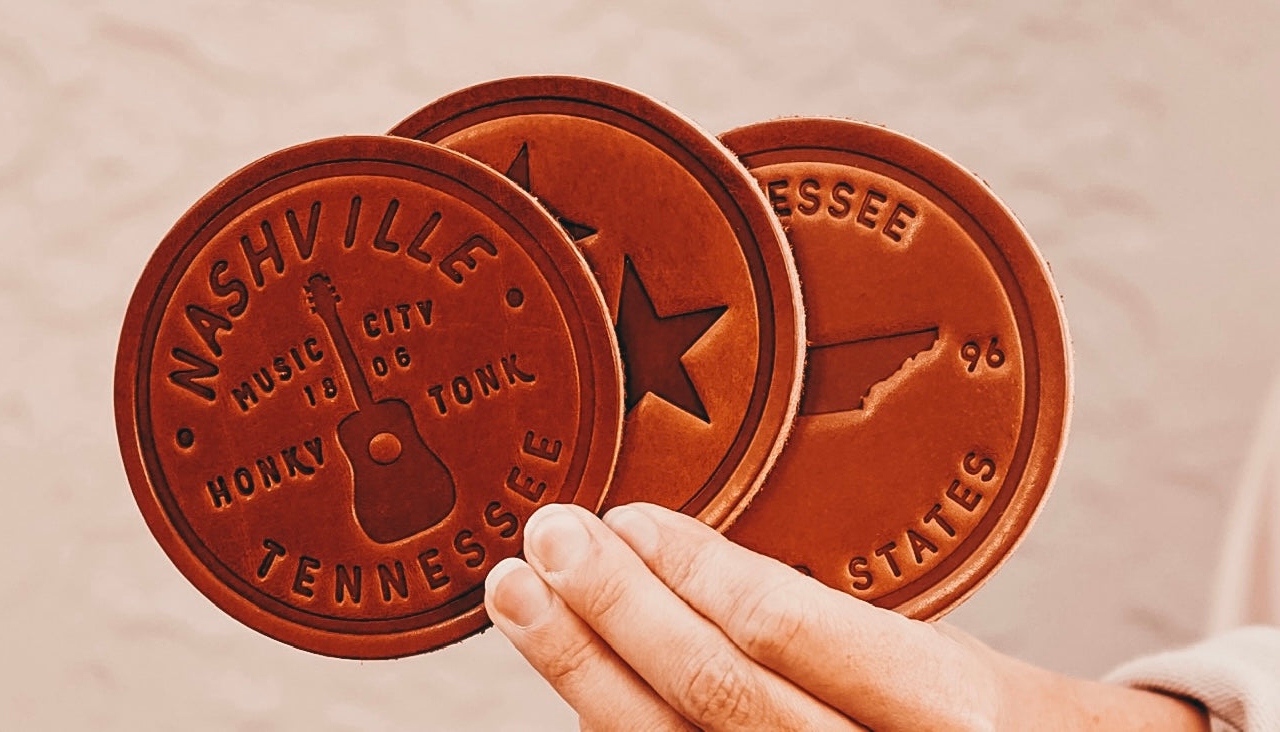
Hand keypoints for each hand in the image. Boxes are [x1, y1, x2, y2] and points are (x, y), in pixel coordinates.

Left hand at [483, 502, 1208, 730]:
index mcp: (942, 710)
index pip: (783, 631)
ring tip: (518, 596)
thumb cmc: (979, 717)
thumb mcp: (933, 652)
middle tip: (547, 535)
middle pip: (712, 694)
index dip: (691, 571)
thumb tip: (671, 559)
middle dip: (613, 609)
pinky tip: (570, 674)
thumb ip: (822, 622)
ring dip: (578, 668)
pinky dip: (610, 724)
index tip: (627, 517)